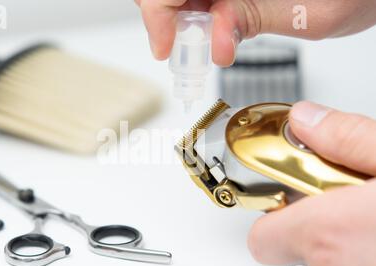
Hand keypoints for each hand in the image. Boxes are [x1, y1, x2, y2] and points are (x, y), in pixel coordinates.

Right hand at [134, 0, 375, 65]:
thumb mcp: (310, 13)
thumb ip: (256, 19)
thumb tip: (216, 43)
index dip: (158, 14)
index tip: (165, 48)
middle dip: (168, 18)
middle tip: (185, 48)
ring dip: (183, 20)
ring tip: (205, 42)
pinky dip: (198, 16)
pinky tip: (215, 29)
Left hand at [247, 101, 375, 265]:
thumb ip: (346, 139)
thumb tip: (306, 120)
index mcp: (329, 235)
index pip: (261, 236)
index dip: (274, 217)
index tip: (290, 200)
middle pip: (295, 251)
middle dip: (315, 232)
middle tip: (348, 210)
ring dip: (345, 251)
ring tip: (374, 226)